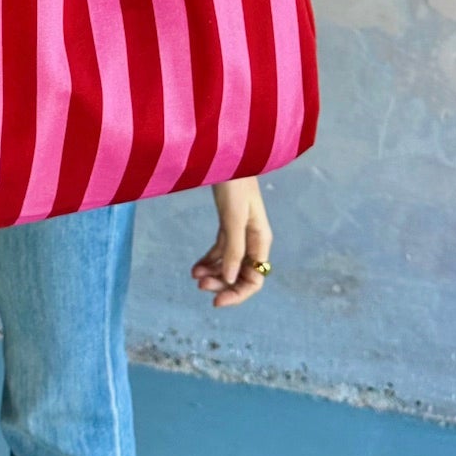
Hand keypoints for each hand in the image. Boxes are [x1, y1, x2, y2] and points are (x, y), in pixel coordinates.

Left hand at [191, 178, 272, 307]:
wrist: (224, 155)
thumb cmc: (233, 183)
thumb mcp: (233, 217)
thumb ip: (234, 249)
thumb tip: (232, 279)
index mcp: (261, 239)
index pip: (255, 278)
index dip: (237, 293)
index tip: (215, 300)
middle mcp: (253, 239)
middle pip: (242, 274)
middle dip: (222, 283)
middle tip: (199, 285)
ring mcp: (240, 232)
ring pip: (229, 263)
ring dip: (213, 273)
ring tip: (194, 276)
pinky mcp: (228, 224)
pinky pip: (221, 250)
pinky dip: (209, 260)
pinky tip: (195, 268)